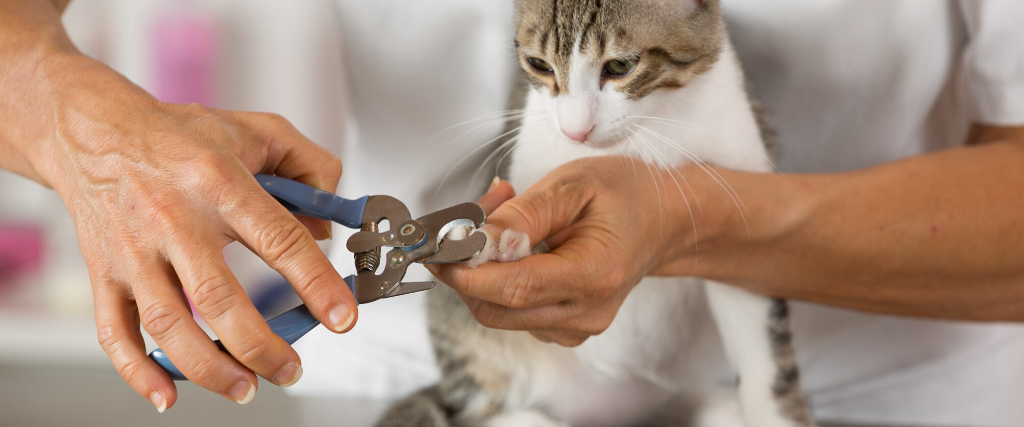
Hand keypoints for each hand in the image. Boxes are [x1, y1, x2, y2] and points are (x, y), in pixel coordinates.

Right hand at [30, 54, 356, 409]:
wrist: (96, 131)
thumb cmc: (181, 136)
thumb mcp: (260, 130)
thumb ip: (310, 169)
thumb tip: (328, 227)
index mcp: (219, 181)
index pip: (279, 239)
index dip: (316, 283)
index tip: (341, 318)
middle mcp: (174, 218)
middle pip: (219, 297)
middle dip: (260, 345)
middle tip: (290, 369)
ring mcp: (134, 249)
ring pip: (169, 322)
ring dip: (209, 367)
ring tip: (246, 388)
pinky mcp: (104, 270)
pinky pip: (114, 330)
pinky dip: (138, 370)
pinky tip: (167, 393)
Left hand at [431, 157, 721, 345]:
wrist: (665, 220)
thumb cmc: (626, 194)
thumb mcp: (575, 183)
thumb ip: (525, 214)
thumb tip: (477, 240)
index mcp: (595, 275)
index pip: (514, 287)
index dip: (466, 271)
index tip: (436, 247)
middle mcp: (587, 312)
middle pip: (497, 310)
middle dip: (466, 269)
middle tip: (467, 219)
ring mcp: (578, 326)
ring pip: (500, 313)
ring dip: (483, 270)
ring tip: (502, 217)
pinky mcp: (566, 327)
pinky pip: (514, 312)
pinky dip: (500, 280)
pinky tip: (517, 244)